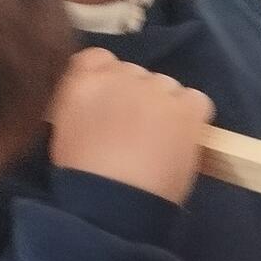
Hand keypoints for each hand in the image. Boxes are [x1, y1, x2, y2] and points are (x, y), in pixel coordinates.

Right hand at [50, 47, 214, 204]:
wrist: (113, 202)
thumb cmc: (81, 173)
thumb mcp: (64, 127)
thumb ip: (80, 101)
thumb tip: (96, 100)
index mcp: (84, 80)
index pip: (99, 58)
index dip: (107, 77)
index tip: (110, 101)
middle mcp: (119, 76)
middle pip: (135, 73)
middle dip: (136, 95)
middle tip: (134, 127)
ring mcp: (155, 91)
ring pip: (166, 86)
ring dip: (163, 106)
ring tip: (159, 138)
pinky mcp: (186, 109)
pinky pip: (196, 100)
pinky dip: (191, 115)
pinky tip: (180, 137)